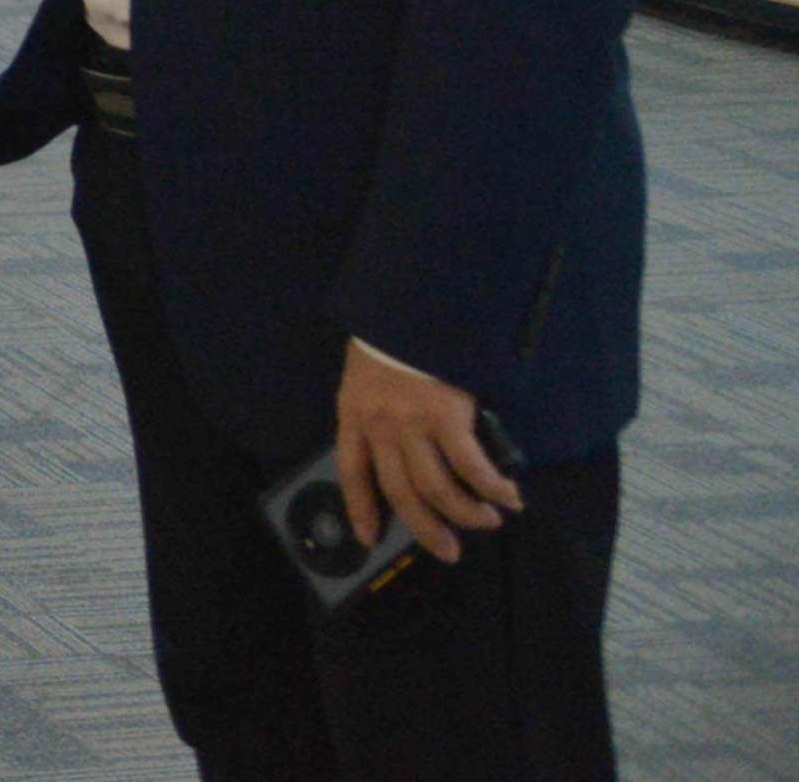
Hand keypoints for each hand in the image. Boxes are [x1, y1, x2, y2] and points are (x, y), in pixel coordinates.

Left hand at [336, 341, 518, 562]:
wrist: (409, 308)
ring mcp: (413, 426)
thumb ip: (377, 411)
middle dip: (426, 529)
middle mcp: (380, 427)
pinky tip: (509, 498)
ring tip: (487, 524)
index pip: (351, 472)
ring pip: (438, 490)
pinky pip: (471, 468)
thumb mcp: (366, 376)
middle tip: (448, 552)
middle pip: (401, 493)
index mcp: (354, 415)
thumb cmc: (390, 339)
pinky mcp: (447, 419)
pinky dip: (493, 489)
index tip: (368, 538)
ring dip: (466, 515)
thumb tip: (405, 450)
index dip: (359, 507)